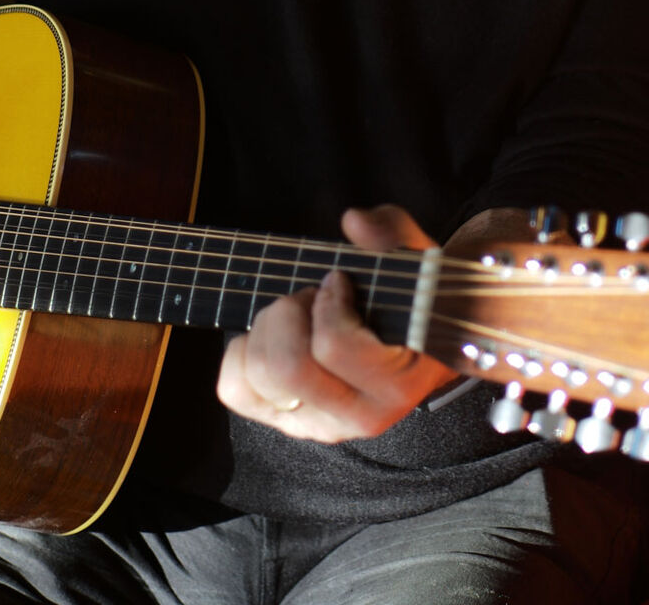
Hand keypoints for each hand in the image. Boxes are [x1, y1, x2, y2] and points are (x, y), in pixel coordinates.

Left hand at [215, 204, 454, 441]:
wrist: (414, 344)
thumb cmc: (410, 301)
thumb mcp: (413, 259)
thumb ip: (392, 232)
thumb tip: (354, 223)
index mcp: (396, 384)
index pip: (333, 346)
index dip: (327, 301)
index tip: (339, 282)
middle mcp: (357, 416)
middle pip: (286, 368)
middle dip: (290, 313)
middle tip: (312, 298)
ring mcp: (318, 424)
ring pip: (257, 376)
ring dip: (269, 328)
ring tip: (299, 316)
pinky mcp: (285, 420)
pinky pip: (234, 389)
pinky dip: (242, 352)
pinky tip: (275, 336)